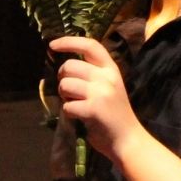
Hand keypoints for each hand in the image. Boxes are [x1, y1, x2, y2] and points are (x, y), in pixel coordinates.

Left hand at [49, 35, 143, 161]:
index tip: (52, 45)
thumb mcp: (109, 87)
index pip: (90, 45)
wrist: (127, 139)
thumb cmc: (114, 113)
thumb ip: (93, 74)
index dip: (69, 42)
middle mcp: (107, 77)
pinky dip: (68, 112)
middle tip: (68, 90)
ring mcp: (100, 93)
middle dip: (62, 78)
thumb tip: (65, 67)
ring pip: (65, 85)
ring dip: (64, 96)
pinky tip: (78, 116)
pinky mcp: (93, 109)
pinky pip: (67, 106)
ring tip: (75, 103)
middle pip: (70, 66)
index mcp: (111, 69)